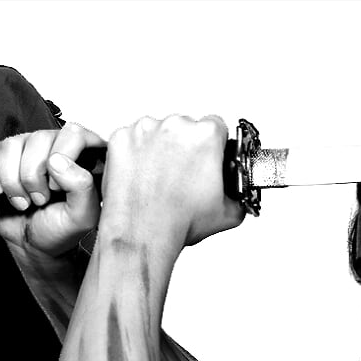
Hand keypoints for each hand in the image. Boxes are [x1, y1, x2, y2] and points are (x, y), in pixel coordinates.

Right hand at [0, 122, 105, 260]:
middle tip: (41, 199)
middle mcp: (59, 146)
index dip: (62, 158)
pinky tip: (3, 192)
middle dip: (34, 175)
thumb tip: (58, 160)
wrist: (32, 244)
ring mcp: (31, 148)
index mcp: (87, 157)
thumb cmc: (60, 230)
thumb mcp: (82, 217)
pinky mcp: (7, 156)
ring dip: (13, 180)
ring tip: (24, 201)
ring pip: (13, 144)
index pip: (76, 133)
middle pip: (40, 137)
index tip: (58, 187)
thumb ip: (82, 187)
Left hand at [100, 115, 243, 253]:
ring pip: (157, 132)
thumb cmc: (179, 221)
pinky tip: (141, 176)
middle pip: (185, 127)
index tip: (208, 156)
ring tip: (159, 178)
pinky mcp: (121, 138)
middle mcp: (175, 126)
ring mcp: (145, 130)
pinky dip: (135, 154)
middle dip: (185, 147)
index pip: (216, 126)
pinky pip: (132, 140)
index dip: (214, 144)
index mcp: (206, 135)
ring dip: (160, 148)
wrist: (142, 233)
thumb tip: (239, 192)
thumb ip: (239, 194)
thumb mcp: (228, 213)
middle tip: (183, 175)